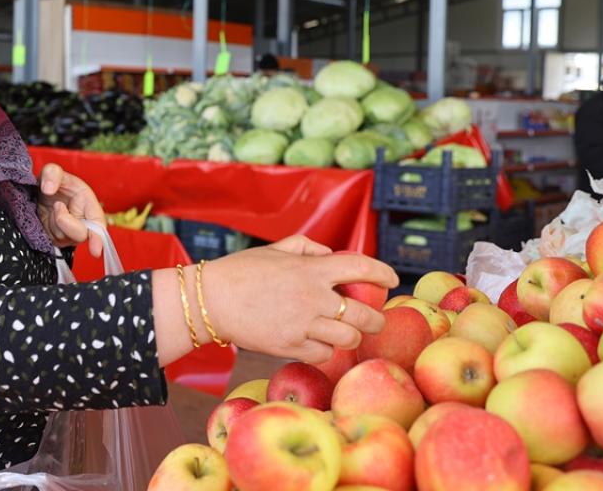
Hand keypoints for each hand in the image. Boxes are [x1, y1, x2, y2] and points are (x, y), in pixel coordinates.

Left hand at [36, 163, 104, 258]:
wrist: (37, 193)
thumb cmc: (52, 182)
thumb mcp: (53, 170)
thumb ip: (52, 173)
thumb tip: (48, 189)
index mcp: (88, 204)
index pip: (98, 225)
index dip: (98, 238)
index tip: (95, 251)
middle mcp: (82, 222)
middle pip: (79, 235)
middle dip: (64, 221)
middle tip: (56, 205)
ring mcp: (69, 234)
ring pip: (62, 236)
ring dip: (52, 221)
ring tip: (51, 205)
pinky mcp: (55, 240)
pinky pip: (50, 239)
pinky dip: (44, 227)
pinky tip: (46, 216)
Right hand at [156, 235, 396, 365]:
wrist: (210, 300)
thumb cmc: (241, 271)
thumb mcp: (275, 249)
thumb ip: (308, 249)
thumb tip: (333, 256)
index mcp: (312, 269)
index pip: (361, 268)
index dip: (383, 273)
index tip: (392, 280)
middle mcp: (313, 297)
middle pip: (365, 314)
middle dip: (376, 318)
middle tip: (374, 319)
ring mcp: (302, 324)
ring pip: (348, 337)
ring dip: (351, 335)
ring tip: (345, 332)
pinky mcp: (290, 346)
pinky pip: (323, 353)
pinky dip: (326, 349)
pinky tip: (318, 341)